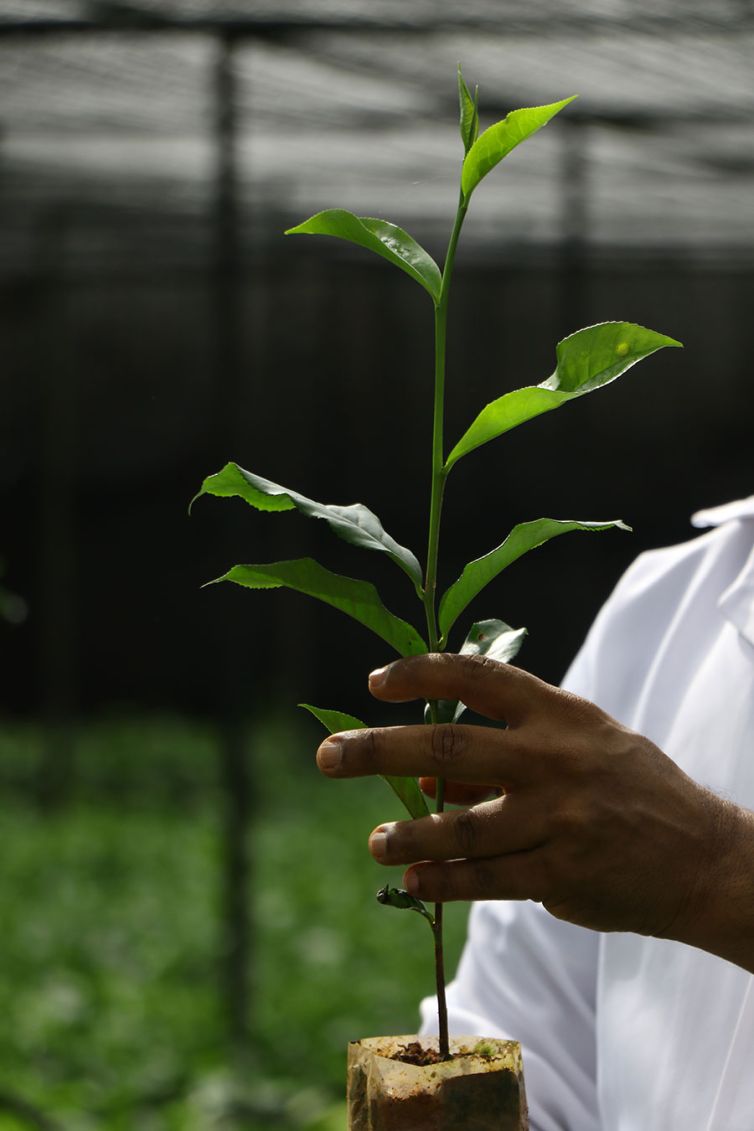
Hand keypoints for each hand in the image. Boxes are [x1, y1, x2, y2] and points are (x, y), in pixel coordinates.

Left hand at [316, 653, 753, 966]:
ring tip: (375, 843)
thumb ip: (510, 750)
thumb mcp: (584, 745)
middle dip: (376, 751)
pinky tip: (411, 880)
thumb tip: (426, 777)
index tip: (374, 682)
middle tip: (326, 756)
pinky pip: (484, 879)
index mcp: (559, 714)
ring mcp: (556, 818)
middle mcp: (553, 759)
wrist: (705, 857)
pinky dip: (441, 880)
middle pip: (447, 749)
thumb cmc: (632, 791)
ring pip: (458, 826)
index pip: (477, 677)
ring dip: (405, 834)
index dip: (420, 672)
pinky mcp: (560, 875)